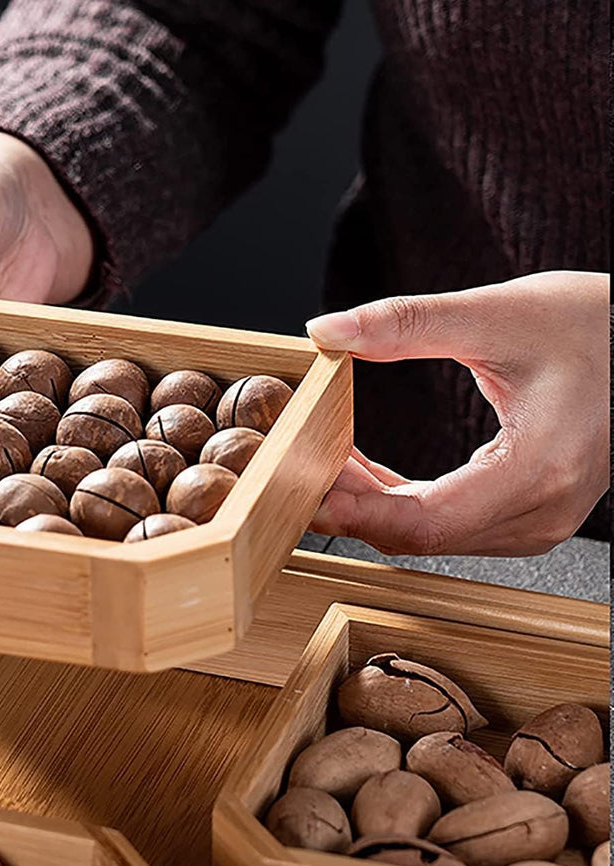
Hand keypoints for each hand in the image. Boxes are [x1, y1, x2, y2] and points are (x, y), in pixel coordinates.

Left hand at [305, 271, 609, 555]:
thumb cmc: (596, 326)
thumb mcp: (497, 313)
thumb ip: (405, 324)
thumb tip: (326, 330)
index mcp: (539, 469)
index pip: (425, 522)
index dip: (355, 512)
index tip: (303, 487)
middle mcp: (543, 512)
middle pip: (421, 536)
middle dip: (352, 505)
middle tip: (297, 466)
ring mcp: (540, 520)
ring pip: (431, 536)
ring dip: (371, 505)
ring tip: (323, 459)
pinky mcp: (531, 513)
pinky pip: (448, 524)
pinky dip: (399, 501)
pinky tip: (362, 470)